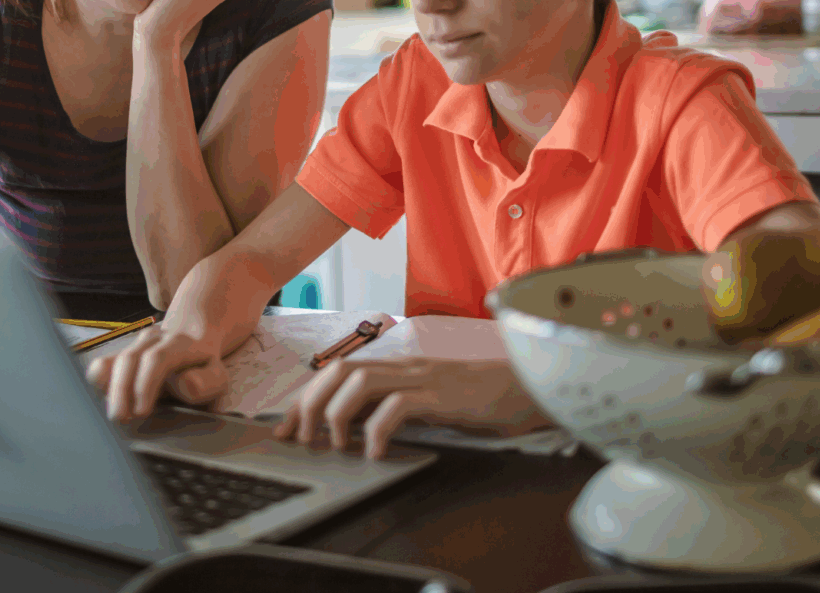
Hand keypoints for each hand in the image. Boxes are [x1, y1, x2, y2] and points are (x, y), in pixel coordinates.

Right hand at [85, 325, 231, 422]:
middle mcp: (155, 339)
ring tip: (112, 415)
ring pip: (115, 360)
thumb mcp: (217, 376)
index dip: (145, 384)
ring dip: (110, 389)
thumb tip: (184, 384)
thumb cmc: (203, 367)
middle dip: (122, 390)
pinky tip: (97, 398)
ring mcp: (137, 344)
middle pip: (130, 358)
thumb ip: (206, 382)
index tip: (141, 412)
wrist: (194, 336)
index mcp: (180, 343)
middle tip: (120, 419)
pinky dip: (98, 380)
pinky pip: (106, 362)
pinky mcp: (124, 353)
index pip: (158, 358)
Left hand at [274, 357, 550, 459]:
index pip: (338, 370)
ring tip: (333, 447)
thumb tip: (361, 428)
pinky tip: (375, 453)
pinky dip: (377, 429)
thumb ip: (400, 405)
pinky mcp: (442, 394)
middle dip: (308, 403)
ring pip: (359, 380)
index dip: (305, 397)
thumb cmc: (488, 399)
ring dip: (336, 413)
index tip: (285, 428)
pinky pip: (397, 405)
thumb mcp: (434, 401)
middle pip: (339, 370)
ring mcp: (423, 377)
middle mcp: (405, 366)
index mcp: (400, 367)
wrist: (534, 387)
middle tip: (299, 440)